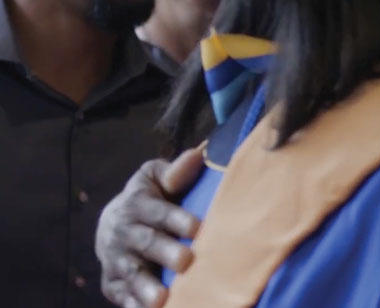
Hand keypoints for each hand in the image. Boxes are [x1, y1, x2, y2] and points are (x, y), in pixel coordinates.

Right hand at [96, 147, 203, 307]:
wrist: (115, 220)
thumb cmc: (150, 197)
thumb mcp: (157, 178)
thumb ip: (176, 172)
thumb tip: (198, 155)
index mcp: (136, 203)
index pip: (157, 211)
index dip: (176, 219)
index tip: (197, 227)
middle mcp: (122, 231)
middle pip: (144, 243)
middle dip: (164, 252)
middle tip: (186, 261)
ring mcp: (115, 257)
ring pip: (130, 271)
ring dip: (144, 286)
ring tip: (162, 299)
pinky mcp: (111, 280)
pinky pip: (119, 293)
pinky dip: (130, 303)